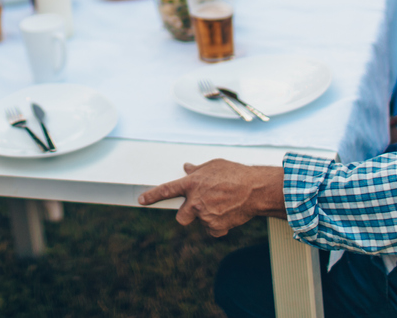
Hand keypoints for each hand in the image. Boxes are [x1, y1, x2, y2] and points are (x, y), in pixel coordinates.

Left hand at [138, 161, 284, 236]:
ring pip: (201, 222)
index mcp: (192, 184)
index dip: (152, 196)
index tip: (141, 201)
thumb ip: (198, 170)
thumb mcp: (213, 165)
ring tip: (224, 205)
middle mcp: (195, 201)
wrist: (255, 190)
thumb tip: (187, 168)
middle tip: (200, 208)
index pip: (166, 190)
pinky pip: (214, 230)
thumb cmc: (236, 174)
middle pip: (181, 217)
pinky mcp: (216, 227)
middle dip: (187, 215)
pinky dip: (219, 225)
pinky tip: (229, 213)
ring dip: (208, 217)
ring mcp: (205, 216)